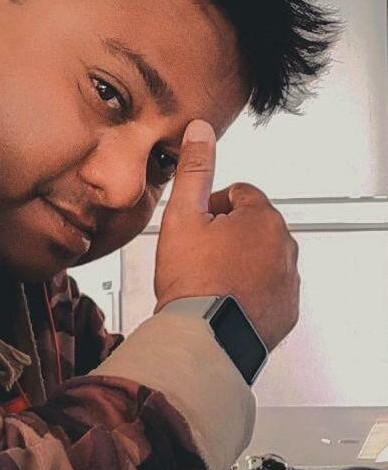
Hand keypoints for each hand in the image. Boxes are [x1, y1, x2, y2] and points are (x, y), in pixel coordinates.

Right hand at [154, 119, 299, 351]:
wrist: (203, 338)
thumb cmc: (193, 280)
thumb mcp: (183, 214)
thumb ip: (195, 169)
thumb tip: (201, 131)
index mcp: (262, 218)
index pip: (239, 194)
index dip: (212, 206)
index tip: (197, 225)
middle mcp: (284, 246)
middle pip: (251, 224)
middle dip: (227, 233)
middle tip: (198, 253)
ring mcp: (288, 279)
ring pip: (260, 255)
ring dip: (239, 260)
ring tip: (209, 278)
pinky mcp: (286, 308)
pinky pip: (269, 286)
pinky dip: (250, 287)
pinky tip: (224, 297)